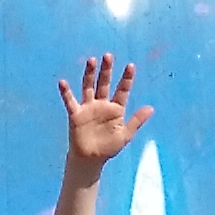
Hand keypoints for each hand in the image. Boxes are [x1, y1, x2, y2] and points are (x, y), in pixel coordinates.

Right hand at [61, 54, 146, 174]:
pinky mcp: (76, 114)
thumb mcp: (126, 135)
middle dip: (106, 70)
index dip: (126, 78)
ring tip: (92, 60)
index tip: (131, 65)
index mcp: (116, 108)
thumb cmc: (108, 147)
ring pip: (89, 87)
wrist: (91, 159)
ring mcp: (88, 108)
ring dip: (90, 74)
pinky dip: (66, 92)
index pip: (122, 90)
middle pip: (104, 83)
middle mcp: (102, 104)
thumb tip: (151, 108)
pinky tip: (62, 82)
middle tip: (108, 56)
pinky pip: (70, 101)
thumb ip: (137, 121)